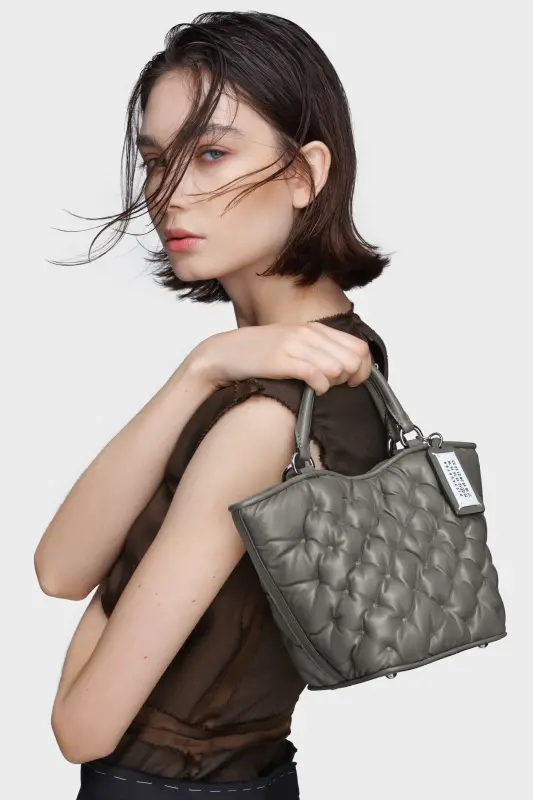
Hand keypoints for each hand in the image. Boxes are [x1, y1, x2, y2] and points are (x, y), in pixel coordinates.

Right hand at [190, 320, 372, 395]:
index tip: (352, 381)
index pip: (359, 346)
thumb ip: (318, 350)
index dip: (363, 369)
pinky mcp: (282, 360)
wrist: (223, 353)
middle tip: (335, 386)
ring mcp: (295, 345)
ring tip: (320, 387)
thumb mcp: (293, 344)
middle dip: (351, 378)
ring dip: (335, 383)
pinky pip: (317, 375)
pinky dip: (321, 387)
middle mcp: (308, 334)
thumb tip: (345, 367)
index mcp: (314, 328)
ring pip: (338, 367)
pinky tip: (312, 390)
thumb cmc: (257, 353)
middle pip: (354, 359)